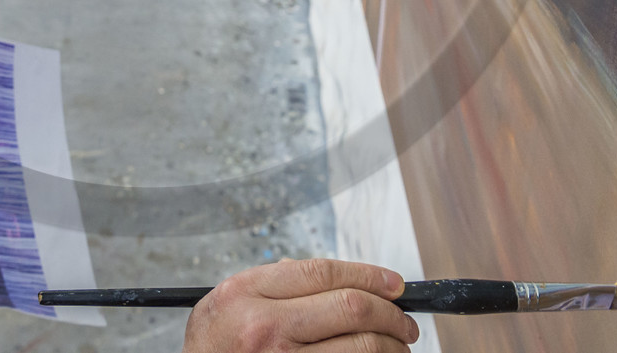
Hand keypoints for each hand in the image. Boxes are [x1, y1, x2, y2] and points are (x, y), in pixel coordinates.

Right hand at [182, 259, 418, 352]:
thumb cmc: (211, 349)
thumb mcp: (226, 305)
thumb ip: (271, 284)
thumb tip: (334, 278)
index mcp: (246, 294)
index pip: (323, 272)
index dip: (368, 273)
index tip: (393, 282)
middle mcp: (265, 327)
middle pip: (351, 307)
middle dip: (391, 312)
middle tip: (404, 320)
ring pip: (361, 347)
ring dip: (391, 345)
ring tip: (398, 345)